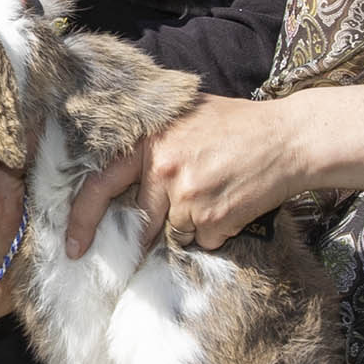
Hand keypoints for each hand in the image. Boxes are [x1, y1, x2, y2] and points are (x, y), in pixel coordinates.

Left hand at [65, 93, 319, 255]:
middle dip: (148, 235)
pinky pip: (203, 241)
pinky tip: (232, 203)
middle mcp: (163, 170)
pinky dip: (216, 231)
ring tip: (216, 192)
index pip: (100, 186)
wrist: (289, 139)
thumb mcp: (184, 116)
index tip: (74, 247)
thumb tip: (112, 167)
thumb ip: (151, 140)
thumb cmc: (237, 125)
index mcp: (148, 142)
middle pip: (141, 223)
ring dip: (192, 224)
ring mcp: (188, 198)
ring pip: (174, 234)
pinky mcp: (213, 221)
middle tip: (175, 220)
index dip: (81, 220)